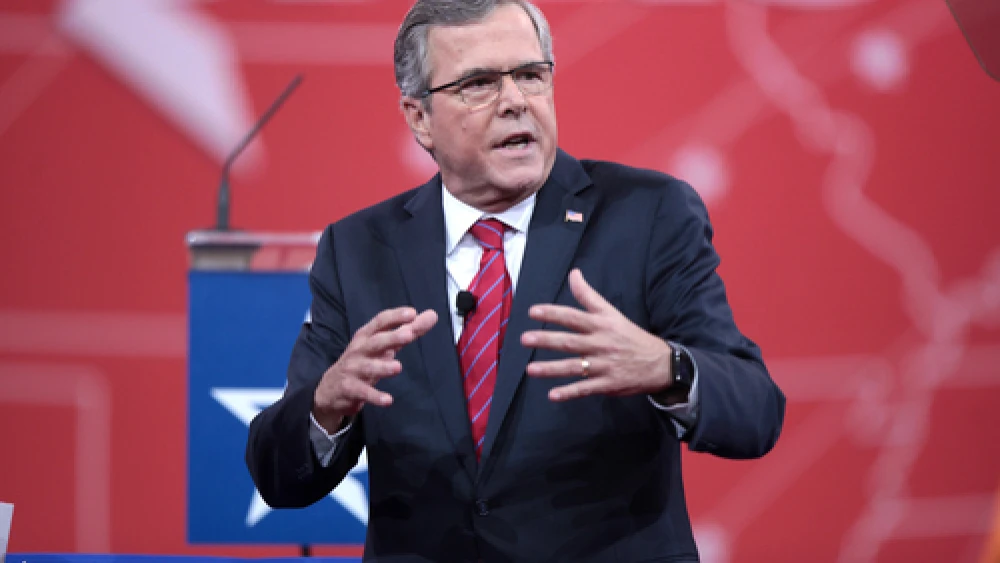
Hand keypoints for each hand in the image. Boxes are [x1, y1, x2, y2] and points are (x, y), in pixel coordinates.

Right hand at [312, 306, 437, 431]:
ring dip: (382, 367)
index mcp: (367, 336)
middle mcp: (359, 350)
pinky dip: (375, 396)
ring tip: (398, 367)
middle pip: (375, 342)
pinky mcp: (350, 388)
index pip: (380, 322)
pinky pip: (363, 392)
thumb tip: (432, 315)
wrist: (331, 389)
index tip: (412, 313)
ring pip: (368, 367)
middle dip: (391, 338)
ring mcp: (353, 369)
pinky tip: (388, 400)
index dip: (395, 317)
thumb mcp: (384, 345)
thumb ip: (409, 330)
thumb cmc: (364, 360)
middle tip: (409, 335)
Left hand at [521, 269, 672, 401]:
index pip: (573, 317)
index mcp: (601, 325)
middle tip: (525, 339)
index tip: (533, 311)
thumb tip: (573, 273)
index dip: (553, 313)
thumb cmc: (630, 336)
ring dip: (552, 369)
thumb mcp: (612, 313)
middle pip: (570, 341)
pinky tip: (553, 395)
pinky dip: (570, 392)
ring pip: (574, 367)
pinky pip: (585, 389)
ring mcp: (604, 365)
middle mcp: (601, 344)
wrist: (660, 363)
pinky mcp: (607, 384)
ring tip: (530, 369)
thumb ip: (589, 295)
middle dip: (547, 340)